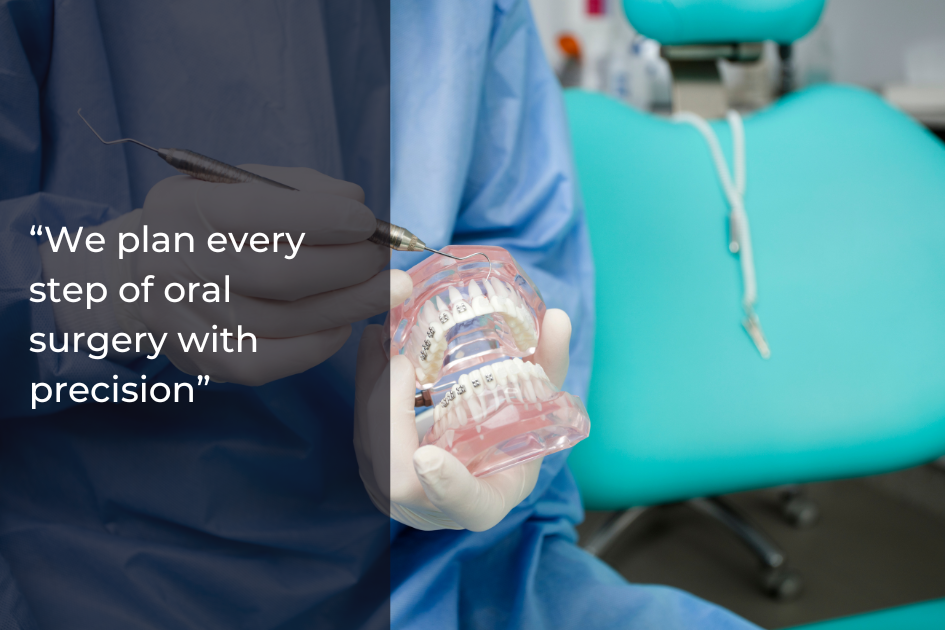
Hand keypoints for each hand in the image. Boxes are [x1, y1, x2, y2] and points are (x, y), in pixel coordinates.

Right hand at [113, 166, 393, 384]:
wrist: (140, 274)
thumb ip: (299, 188)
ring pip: (286, 320)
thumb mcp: (239, 187)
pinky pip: (272, 360)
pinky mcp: (201, 358)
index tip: (367, 223)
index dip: (327, 219)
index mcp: (185, 207)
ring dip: (347, 305)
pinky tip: (343, 323)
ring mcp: (185, 318)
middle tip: (383, 262)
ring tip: (383, 290)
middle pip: (282, 274)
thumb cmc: (210, 224)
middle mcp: (177, 264)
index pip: (265, 213)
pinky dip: (318, 344)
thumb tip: (357, 205)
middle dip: (348, 268)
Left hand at [354, 284, 572, 531]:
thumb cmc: (511, 443)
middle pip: (400, 477)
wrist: (474, 469)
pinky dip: (366, 388)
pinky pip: (363, 432)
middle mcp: (435, 507)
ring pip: (373, 450)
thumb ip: (547, 368)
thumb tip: (559, 319)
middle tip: (401, 364)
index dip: (447, 486)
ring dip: (372, 393)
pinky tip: (373, 348)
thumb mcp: (538, 411)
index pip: (465, 504)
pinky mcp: (376, 470)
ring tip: (380, 342)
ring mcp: (398, 494)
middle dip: (392, 419)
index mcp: (483, 502)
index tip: (430, 457)